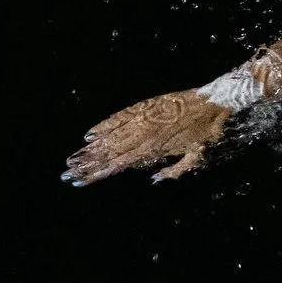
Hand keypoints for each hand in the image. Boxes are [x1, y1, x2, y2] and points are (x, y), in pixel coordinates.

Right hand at [63, 90, 234, 184]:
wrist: (215, 100)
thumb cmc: (208, 131)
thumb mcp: (196, 156)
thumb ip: (174, 171)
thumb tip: (153, 180)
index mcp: (155, 150)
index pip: (120, 165)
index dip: (99, 173)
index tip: (81, 181)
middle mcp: (145, 135)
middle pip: (110, 152)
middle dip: (87, 164)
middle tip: (66, 173)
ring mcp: (143, 119)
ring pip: (111, 136)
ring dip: (90, 148)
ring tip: (72, 158)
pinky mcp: (145, 106)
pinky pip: (120, 115)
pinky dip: (105, 124)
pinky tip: (90, 133)